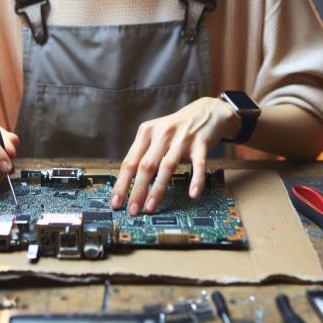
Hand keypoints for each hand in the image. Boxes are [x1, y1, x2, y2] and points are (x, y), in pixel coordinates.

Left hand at [109, 97, 239, 214]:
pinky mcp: (201, 143)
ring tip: (150, 207)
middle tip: (132, 211)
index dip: (122, 183)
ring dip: (157, 189)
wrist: (207, 112)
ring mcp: (182, 138)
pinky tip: (193, 194)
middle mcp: (163, 133)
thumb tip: (127, 183)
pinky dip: (196, 180)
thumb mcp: (156, 134)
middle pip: (146, 166)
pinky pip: (198, 164)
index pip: (130, 161)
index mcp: (147, 132)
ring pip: (167, 166)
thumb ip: (144, 153)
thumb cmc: (177, 129)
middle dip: (137, 190)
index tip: (116, 202)